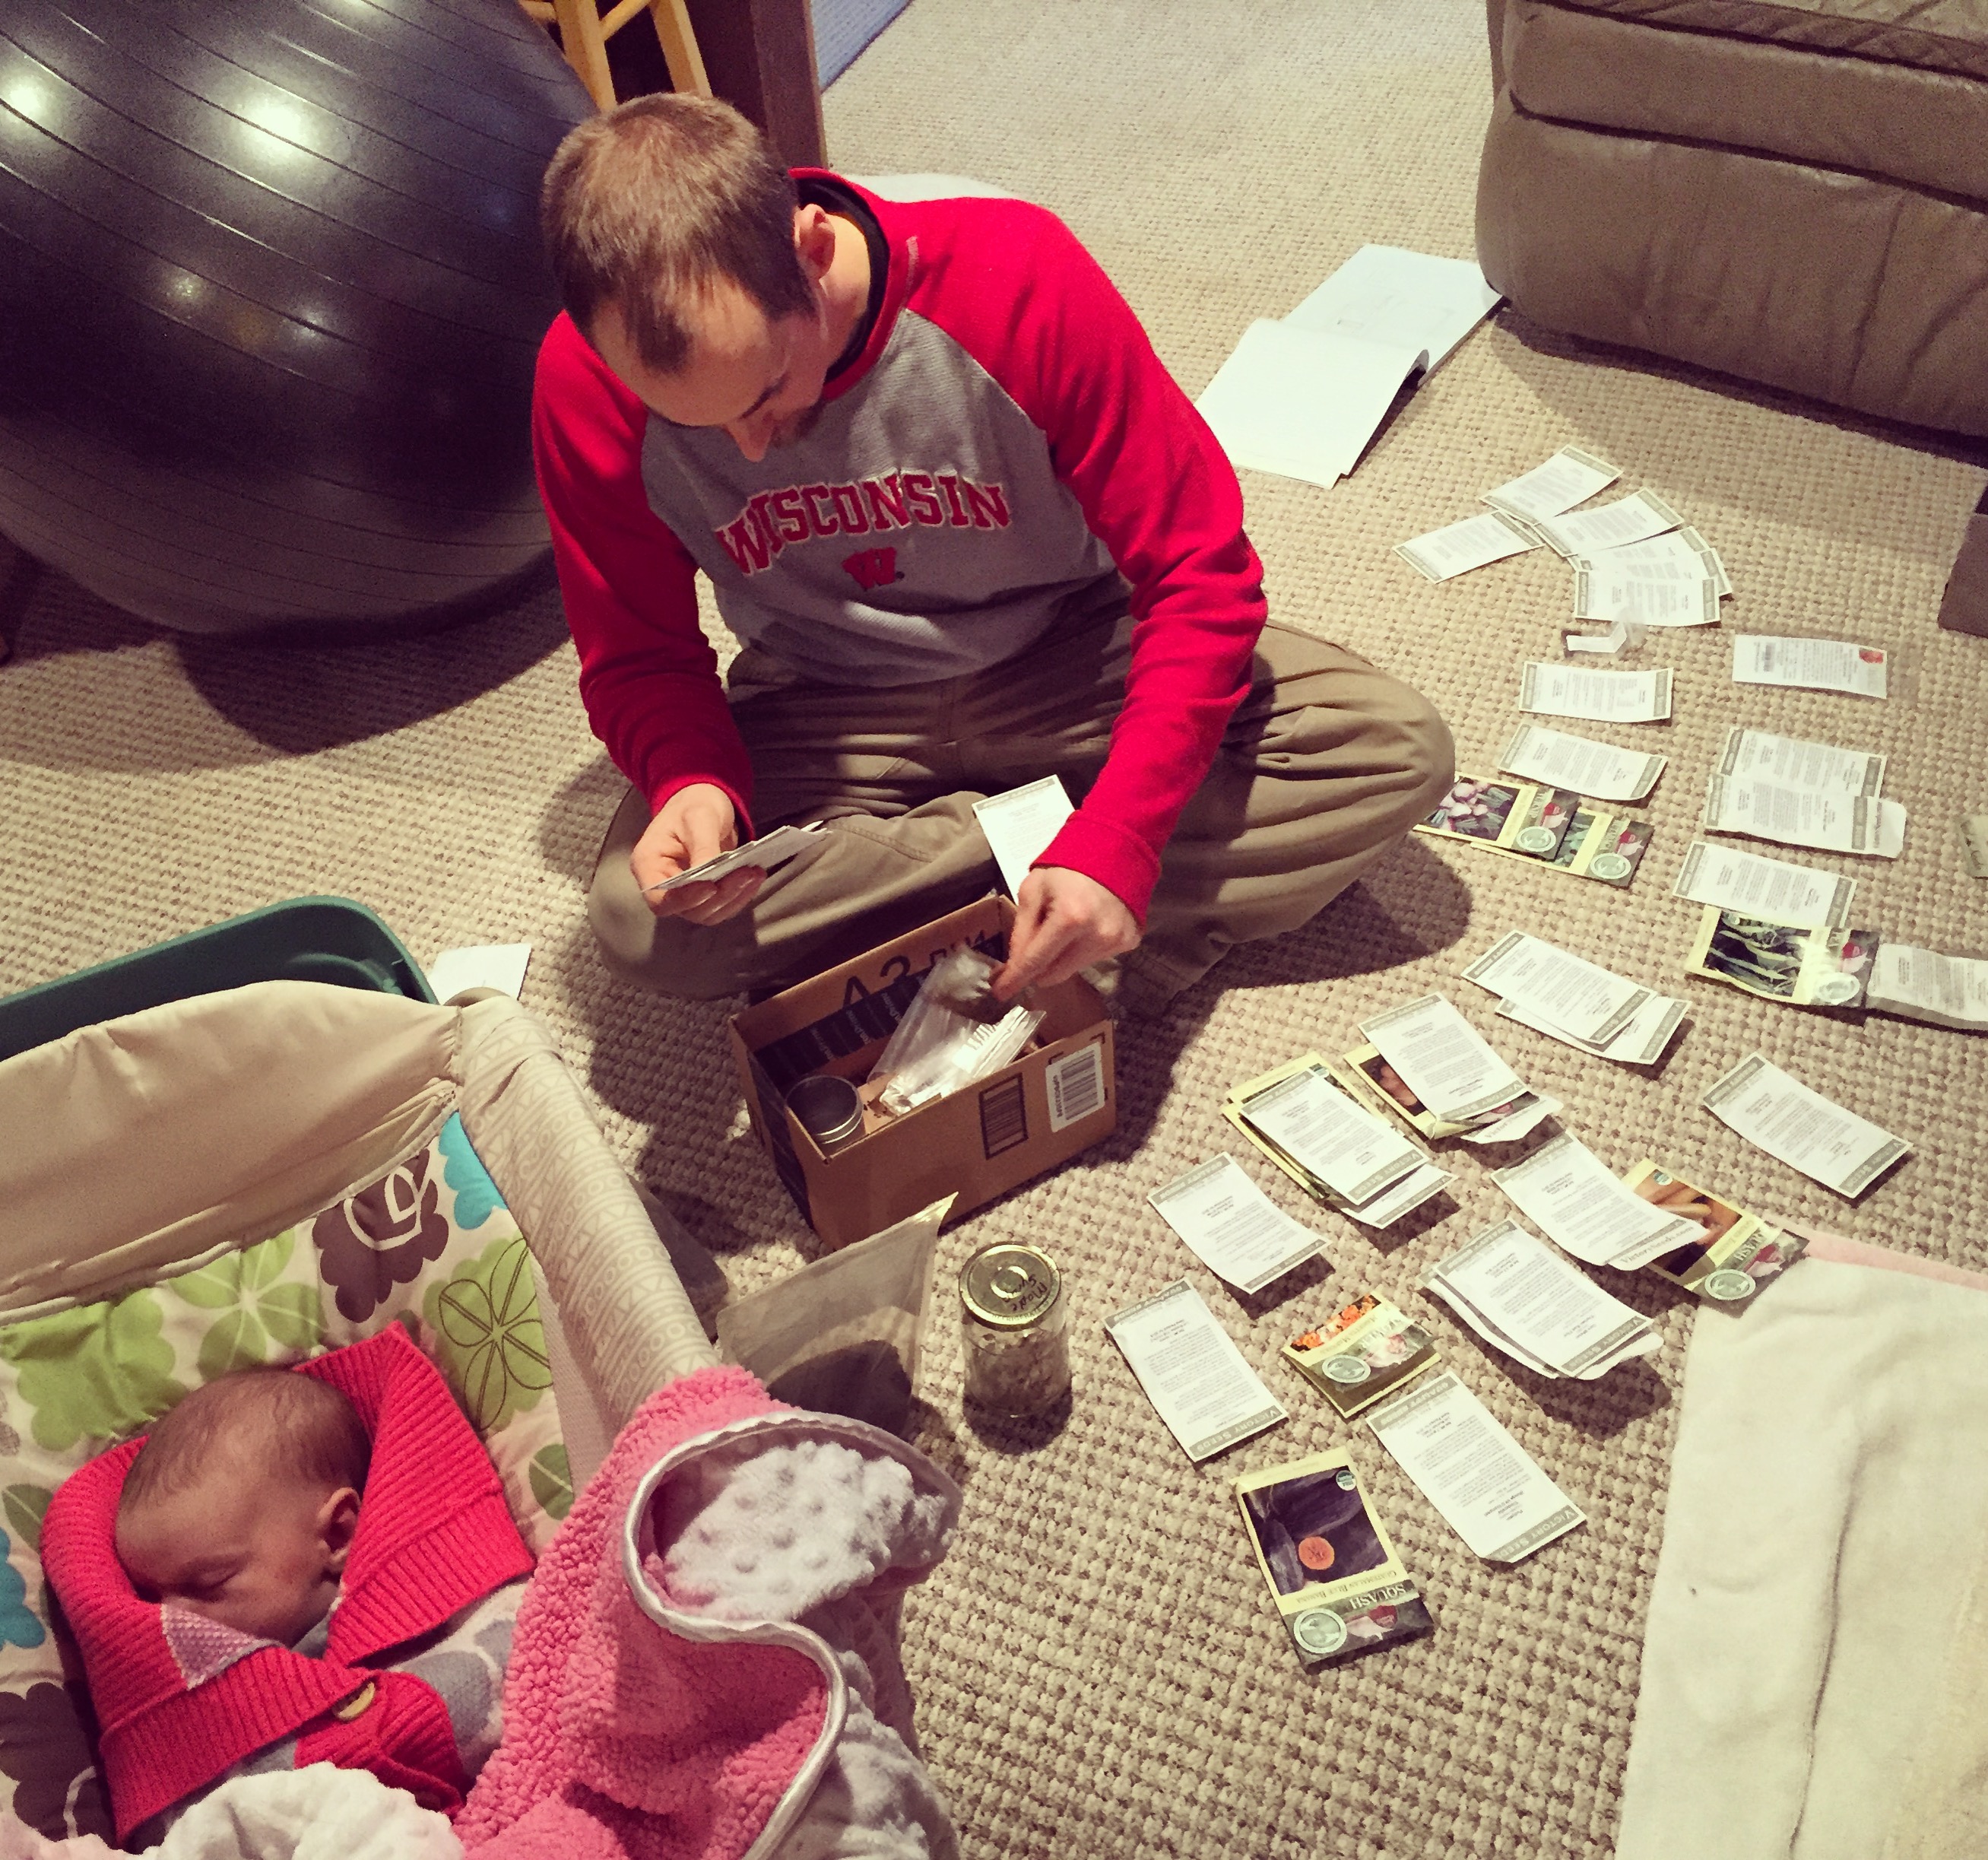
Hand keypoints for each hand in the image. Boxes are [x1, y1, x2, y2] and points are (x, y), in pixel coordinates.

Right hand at [630, 783, 764, 923]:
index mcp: (648, 865)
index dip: (685, 900)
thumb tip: (712, 878)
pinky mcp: (704, 894)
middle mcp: (663, 885)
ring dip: (734, 898)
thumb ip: (703, 848)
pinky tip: (755, 878)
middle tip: (745, 873)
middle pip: (688, 910)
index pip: (660, 899)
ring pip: (708, 913)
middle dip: (720, 896)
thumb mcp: (699, 818)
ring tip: (754, 874)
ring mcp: (684, 893)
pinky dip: (740, 896)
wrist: (703, 802)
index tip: (711, 886)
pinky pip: (721, 906)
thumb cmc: (693, 805)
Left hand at [992, 866, 1140, 999]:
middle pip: (1053, 974)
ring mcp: (1116, 942)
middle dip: (1036, 969)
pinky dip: (1083, 950)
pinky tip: (1085, 927)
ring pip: (1073, 969)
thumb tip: (1013, 966)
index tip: (999, 992)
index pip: (1035, 961)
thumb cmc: (1067, 867)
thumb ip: (1022, 930)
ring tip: (1063, 929)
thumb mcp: (1033, 891)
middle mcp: (1096, 936)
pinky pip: (1094, 959)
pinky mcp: (1129, 942)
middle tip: (1026, 957)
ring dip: (1061, 958)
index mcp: (1069, 918)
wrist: (1115, 850)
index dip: (1014, 979)